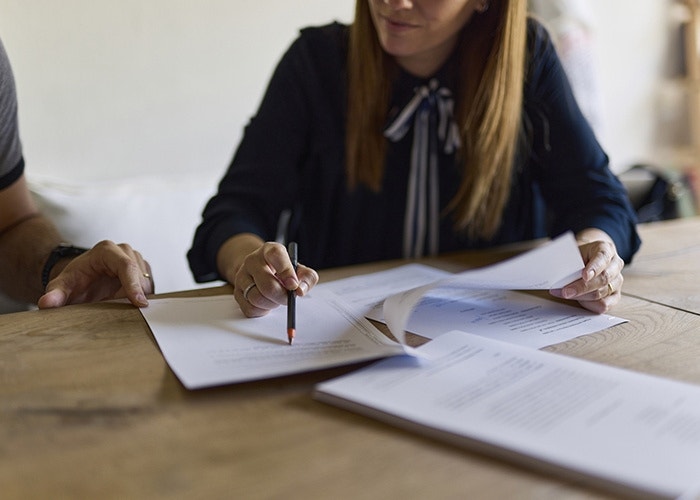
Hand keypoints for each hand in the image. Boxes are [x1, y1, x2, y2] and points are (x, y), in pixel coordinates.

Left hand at [37, 240, 153, 308]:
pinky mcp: (144, 270)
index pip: (126, 266)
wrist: (82, 279)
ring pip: (147, 282)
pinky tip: (129, 303)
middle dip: (134, 295)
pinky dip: (142, 297)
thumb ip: (55, 294)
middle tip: (124, 311)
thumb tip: (46, 303)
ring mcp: (136, 259)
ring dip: (137, 297)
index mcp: (106, 250)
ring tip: (119, 305)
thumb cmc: (74, 281)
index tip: (139, 303)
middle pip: (139, 275)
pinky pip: (150, 286)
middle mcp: (124, 251)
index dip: (133, 285)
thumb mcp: (62, 286)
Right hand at [233, 242, 317, 316]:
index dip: (286, 271)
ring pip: (257, 298)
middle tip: (288, 298)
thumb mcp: (298, 269)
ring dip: (272, 304)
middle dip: (281, 296)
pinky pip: (250, 309)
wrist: (261, 271)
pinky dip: (262, 310)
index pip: (276, 255)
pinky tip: (267, 303)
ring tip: (277, 298)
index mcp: (269, 250)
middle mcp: (252, 261)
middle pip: (267, 284)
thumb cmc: (282, 271)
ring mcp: (242, 276)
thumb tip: (300, 290)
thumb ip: (307, 277)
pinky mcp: (237, 292)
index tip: (293, 285)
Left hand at [550, 239, 623, 313]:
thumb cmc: (579, 256)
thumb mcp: (572, 252)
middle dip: (581, 287)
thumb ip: (565, 258)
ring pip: (601, 293)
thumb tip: (548, 267)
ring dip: (581, 296)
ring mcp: (617, 281)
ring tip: (563, 294)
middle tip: (564, 291)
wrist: (589, 258)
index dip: (594, 268)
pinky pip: (604, 305)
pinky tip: (578, 301)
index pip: (602, 258)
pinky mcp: (615, 295)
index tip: (583, 275)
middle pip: (602, 279)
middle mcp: (615, 265)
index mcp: (606, 250)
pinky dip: (589, 305)